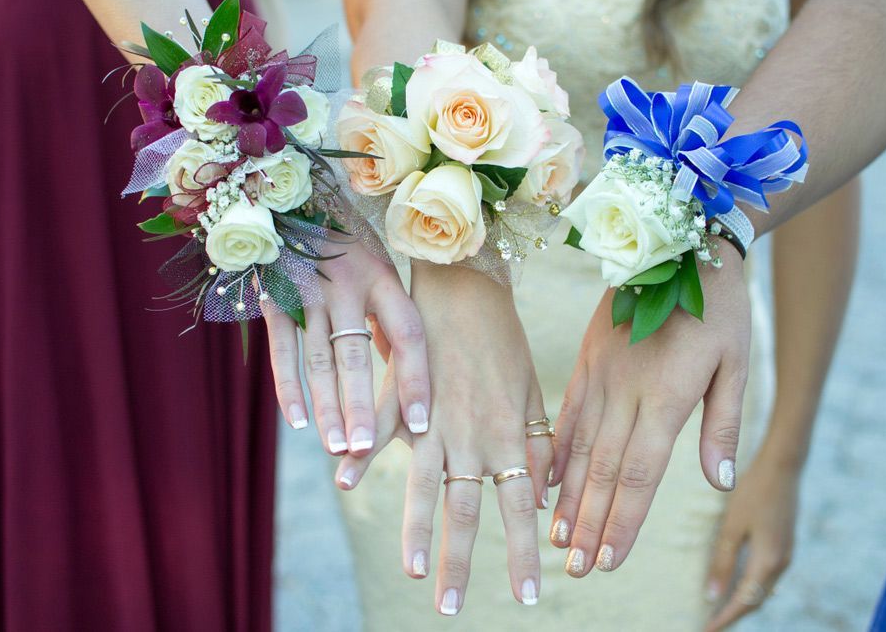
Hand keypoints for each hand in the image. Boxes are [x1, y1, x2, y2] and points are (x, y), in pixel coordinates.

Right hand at [262, 241, 429, 455]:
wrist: (289, 197)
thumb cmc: (346, 241)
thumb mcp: (378, 266)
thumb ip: (390, 316)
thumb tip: (405, 373)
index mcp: (382, 276)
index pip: (407, 334)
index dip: (415, 380)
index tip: (422, 424)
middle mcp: (347, 284)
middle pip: (357, 355)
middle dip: (362, 406)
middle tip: (364, 448)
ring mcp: (308, 292)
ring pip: (319, 359)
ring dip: (328, 406)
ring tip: (337, 448)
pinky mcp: (275, 298)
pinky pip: (283, 350)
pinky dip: (288, 388)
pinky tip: (300, 421)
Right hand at [339, 263, 553, 613]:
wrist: (470, 286)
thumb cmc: (505, 340)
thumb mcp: (531, 394)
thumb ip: (536, 445)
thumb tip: (543, 493)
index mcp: (507, 436)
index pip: (521, 508)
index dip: (525, 553)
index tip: (529, 594)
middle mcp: (470, 436)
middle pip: (466, 511)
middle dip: (462, 563)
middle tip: (453, 608)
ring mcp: (432, 419)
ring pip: (424, 485)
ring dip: (417, 531)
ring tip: (414, 572)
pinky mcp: (401, 396)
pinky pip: (379, 431)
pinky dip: (359, 455)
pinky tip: (342, 482)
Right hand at [551, 240, 749, 575]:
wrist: (684, 240)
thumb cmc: (719, 305)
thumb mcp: (737, 362)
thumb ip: (722, 424)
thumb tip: (720, 481)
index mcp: (665, 396)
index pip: (639, 473)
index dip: (623, 520)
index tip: (609, 559)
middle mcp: (625, 390)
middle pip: (603, 469)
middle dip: (589, 522)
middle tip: (576, 567)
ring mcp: (600, 372)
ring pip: (579, 446)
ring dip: (568, 495)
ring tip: (557, 536)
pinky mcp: (587, 357)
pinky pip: (566, 410)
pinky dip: (555, 448)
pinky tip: (545, 477)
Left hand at [704, 450, 799, 630]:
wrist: (782, 468)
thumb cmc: (753, 492)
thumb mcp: (732, 527)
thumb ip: (723, 562)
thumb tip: (712, 596)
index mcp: (768, 561)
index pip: (745, 601)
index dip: (726, 618)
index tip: (707, 630)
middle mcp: (781, 563)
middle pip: (756, 600)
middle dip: (734, 615)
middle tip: (710, 625)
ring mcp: (786, 555)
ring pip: (763, 590)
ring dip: (743, 603)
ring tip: (719, 611)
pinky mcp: (784, 546)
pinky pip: (767, 577)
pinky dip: (751, 588)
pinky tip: (735, 586)